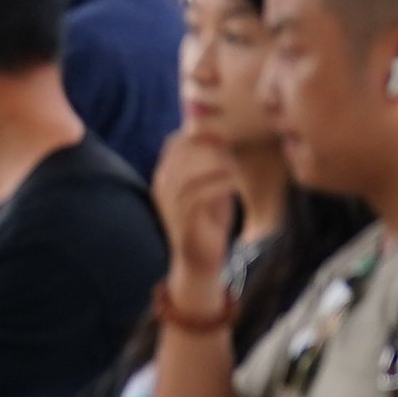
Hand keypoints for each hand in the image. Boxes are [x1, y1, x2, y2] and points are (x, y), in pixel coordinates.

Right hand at [152, 125, 243, 287]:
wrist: (200, 261)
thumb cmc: (208, 222)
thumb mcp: (210, 188)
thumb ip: (211, 165)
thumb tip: (221, 138)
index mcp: (165, 176)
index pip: (175, 143)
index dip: (198, 135)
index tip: (224, 137)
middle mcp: (162, 187)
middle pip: (181, 154)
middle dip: (209, 149)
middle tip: (232, 153)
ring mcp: (170, 204)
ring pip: (189, 173)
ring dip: (216, 167)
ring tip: (235, 169)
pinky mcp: (184, 220)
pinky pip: (199, 195)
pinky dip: (219, 185)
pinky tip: (234, 184)